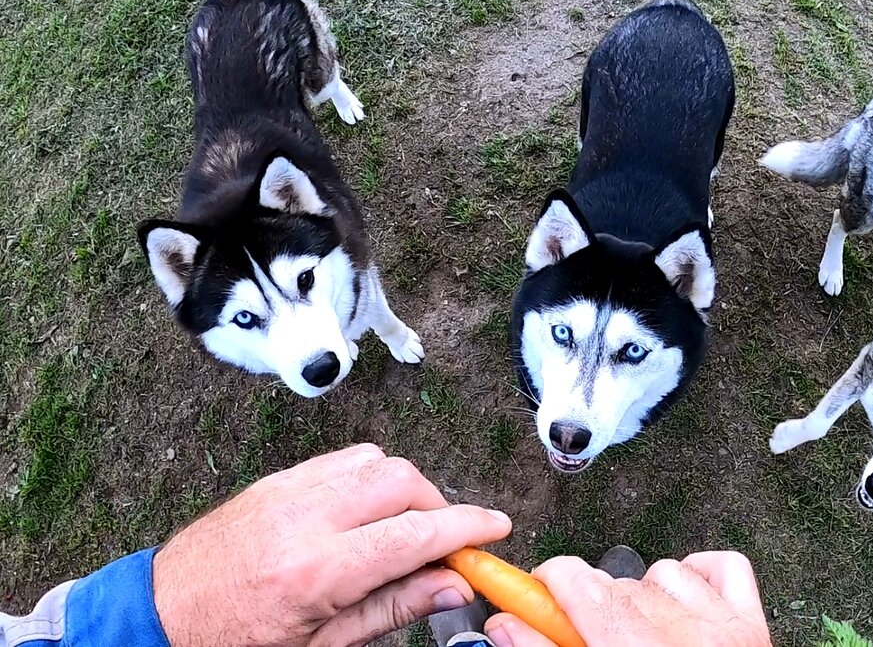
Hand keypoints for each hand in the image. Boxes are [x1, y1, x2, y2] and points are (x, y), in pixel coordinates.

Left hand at [152, 444, 511, 646]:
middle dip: (439, 505)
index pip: (415, 533)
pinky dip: (370, 476)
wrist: (162, 616)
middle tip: (445, 543)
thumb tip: (453, 584)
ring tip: (404, 529)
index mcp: (317, 571)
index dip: (467, 528)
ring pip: (375, 460)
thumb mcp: (322, 645)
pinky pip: (340, 459)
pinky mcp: (275, 480)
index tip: (496, 529)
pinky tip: (368, 510)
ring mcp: (286, 491)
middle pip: (401, 481)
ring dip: (405, 488)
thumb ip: (393, 608)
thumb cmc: (239, 641)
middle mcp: (304, 518)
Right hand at [484, 551, 771, 646]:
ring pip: (665, 574)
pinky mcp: (751, 626)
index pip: (584, 586)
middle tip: (583, 636)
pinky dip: (699, 577)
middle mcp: (687, 636)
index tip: (537, 592)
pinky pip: (721, 569)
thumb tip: (509, 626)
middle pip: (618, 585)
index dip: (553, 580)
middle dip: (591, 605)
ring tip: (634, 634)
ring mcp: (725, 629)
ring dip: (642, 596)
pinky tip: (679, 605)